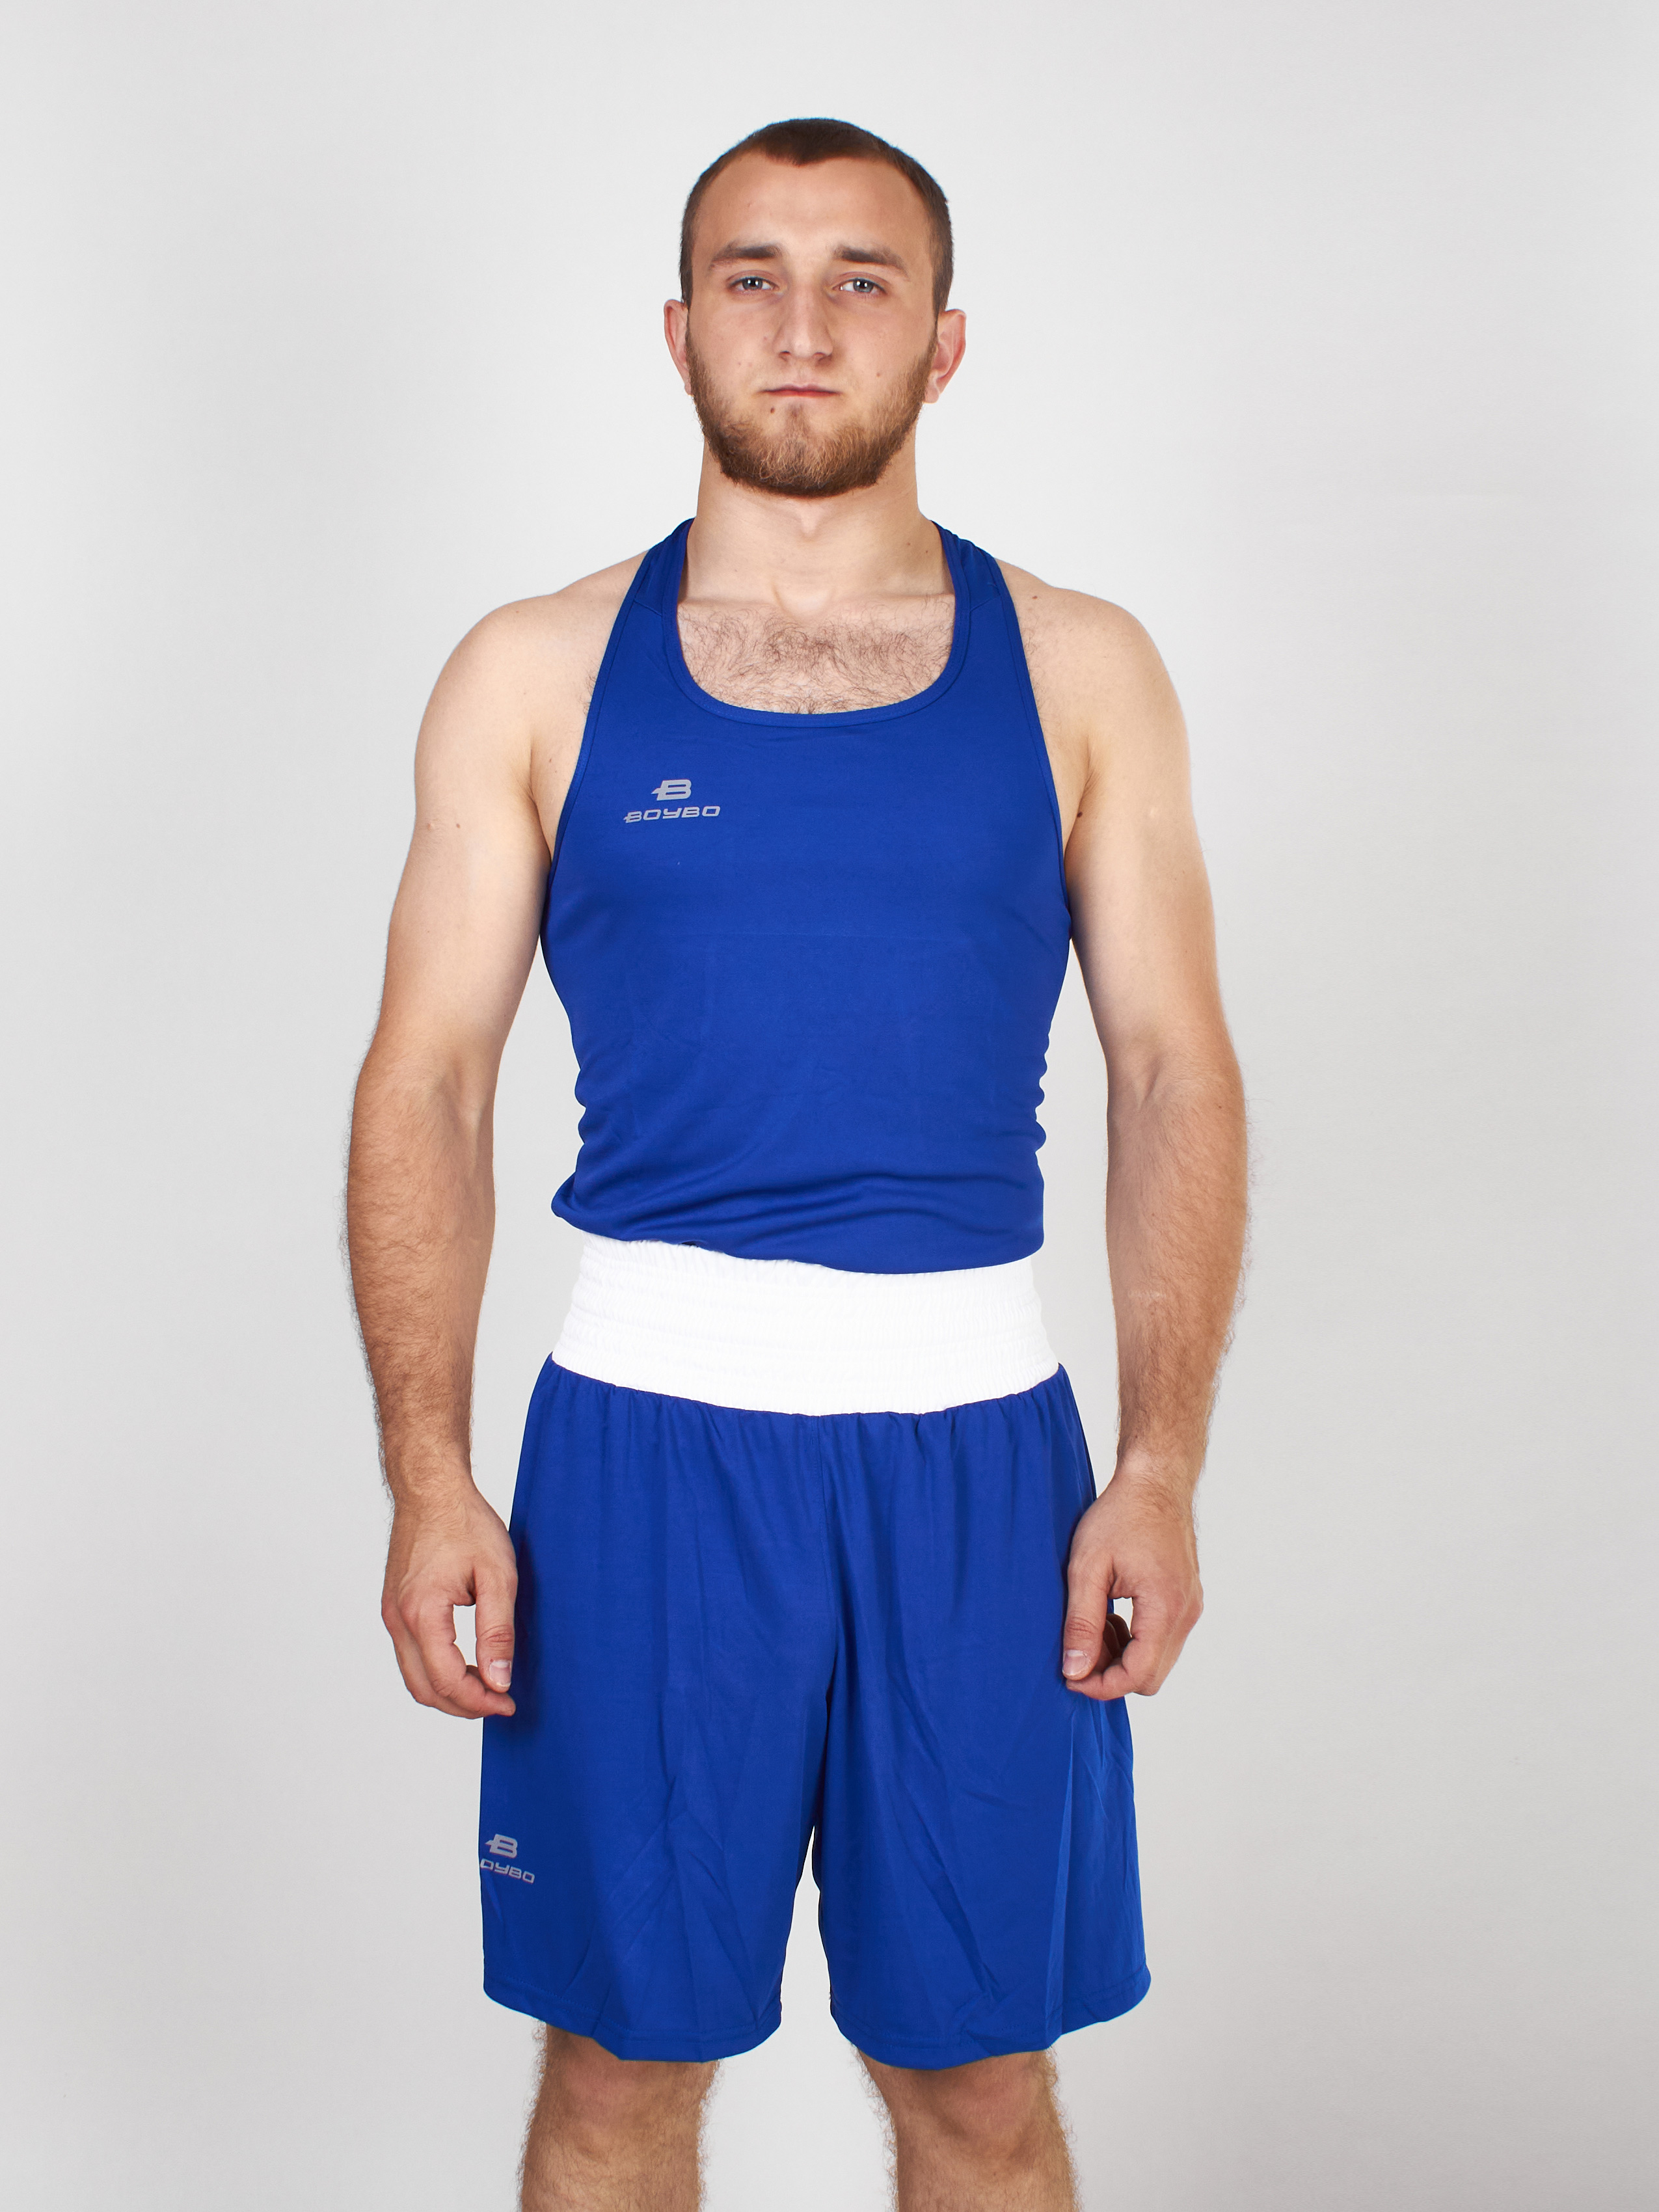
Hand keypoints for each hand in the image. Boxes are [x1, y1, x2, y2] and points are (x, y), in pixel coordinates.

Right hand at [381, 1481, 518, 1718]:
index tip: (508, 1703)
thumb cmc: (465, 1523)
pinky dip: (436, 1670)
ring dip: (448, 1691)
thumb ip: (497, 1631)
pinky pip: (410, 1655)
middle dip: (463, 1706)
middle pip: (423, 1689)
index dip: (479, 1702)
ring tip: (487, 1686)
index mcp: (421, 1613)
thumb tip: (498, 1681)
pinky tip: (466, 1663)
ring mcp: (390, 1614)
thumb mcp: (497, 1576)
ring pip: (413, 1676)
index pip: (446, 1681)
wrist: (431, 1489)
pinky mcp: (393, 1607)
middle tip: (500, 1702)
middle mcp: (397, 1619)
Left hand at [1060, 1467, 1202, 1700]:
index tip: (1069, 1677)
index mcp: (1165, 1606)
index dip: (1101, 1686)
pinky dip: (1136, 1641)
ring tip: (1091, 1627)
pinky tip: (1111, 1617)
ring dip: (1122, 1657)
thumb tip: (1074, 1670)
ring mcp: (1190, 1608)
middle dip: (1111, 1674)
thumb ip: (1081, 1622)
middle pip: (1151, 1676)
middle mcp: (1186, 1613)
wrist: (1155, 1482)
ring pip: (1158, 1661)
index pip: (1138, 1675)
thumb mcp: (1087, 1567)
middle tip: (1077, 1651)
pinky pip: (1163, 1640)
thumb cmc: (1120, 1515)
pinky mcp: (1186, 1601)